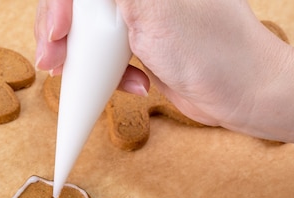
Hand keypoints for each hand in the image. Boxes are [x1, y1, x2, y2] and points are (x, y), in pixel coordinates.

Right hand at [34, 0, 293, 144]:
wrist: (241, 93)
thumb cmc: (209, 48)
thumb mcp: (152, 8)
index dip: (60, 5)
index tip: (58, 31)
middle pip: (78, 7)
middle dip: (60, 35)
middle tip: (53, 60)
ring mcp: (140, 17)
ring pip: (86, 31)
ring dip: (80, 58)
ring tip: (80, 76)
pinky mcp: (141, 44)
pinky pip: (104, 54)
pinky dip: (108, 74)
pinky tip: (132, 84)